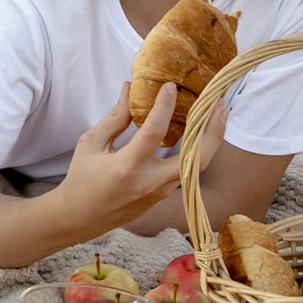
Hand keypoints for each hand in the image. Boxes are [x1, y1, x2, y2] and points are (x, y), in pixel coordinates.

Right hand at [56, 84, 222, 235]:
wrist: (81, 217)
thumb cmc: (82, 178)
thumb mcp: (92, 143)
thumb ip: (115, 118)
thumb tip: (129, 89)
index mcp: (128, 166)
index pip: (155, 131)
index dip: (164, 105)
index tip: (170, 86)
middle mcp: (150, 182)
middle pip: (196, 159)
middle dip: (213, 132)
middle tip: (222, 105)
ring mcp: (160, 192)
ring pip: (195, 166)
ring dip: (210, 141)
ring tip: (218, 115)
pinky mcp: (162, 196)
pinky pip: (184, 171)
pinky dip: (194, 150)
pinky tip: (197, 133)